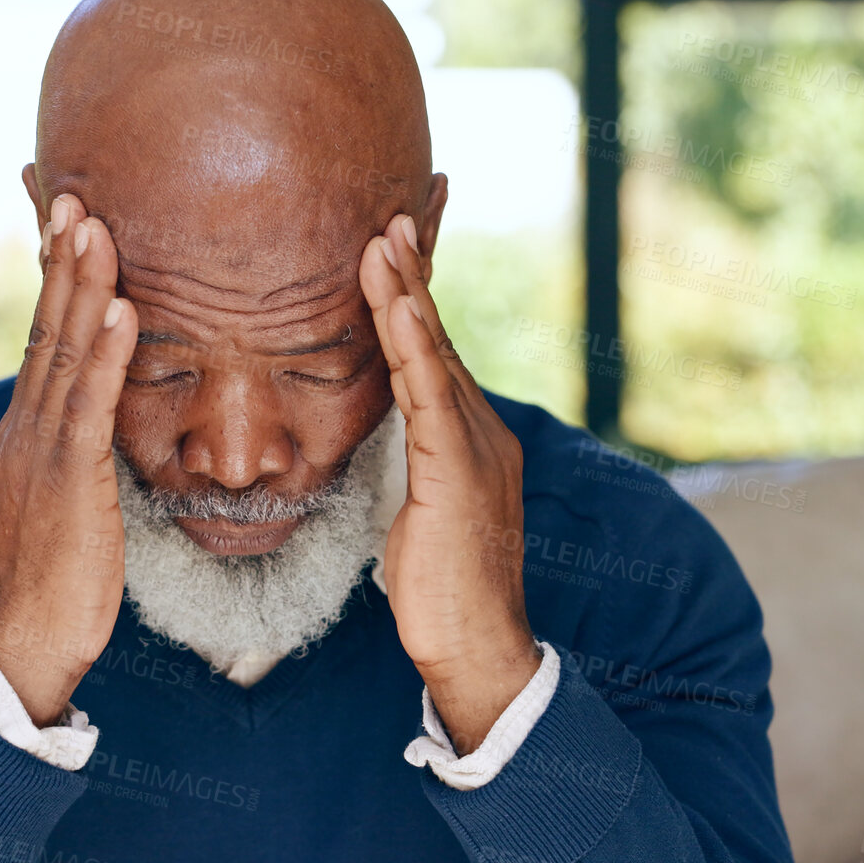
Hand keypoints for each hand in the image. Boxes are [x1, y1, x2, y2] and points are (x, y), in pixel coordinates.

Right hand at [0, 193, 136, 725]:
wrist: (23, 644)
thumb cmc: (54, 580)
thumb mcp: (63, 502)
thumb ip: (75, 455)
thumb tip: (99, 427)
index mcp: (25, 433)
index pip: (41, 341)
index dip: (55, 283)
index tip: (68, 225)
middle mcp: (24, 429)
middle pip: (44, 330)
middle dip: (62, 262)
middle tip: (75, 198)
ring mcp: (39, 452)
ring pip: (62, 354)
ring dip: (83, 288)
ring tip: (98, 228)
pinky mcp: (66, 481)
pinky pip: (87, 406)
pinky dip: (106, 354)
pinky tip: (125, 312)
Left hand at [360, 213, 540, 754]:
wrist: (478, 651)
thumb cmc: (441, 592)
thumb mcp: (418, 514)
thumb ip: (411, 468)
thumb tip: (389, 443)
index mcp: (465, 439)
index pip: (432, 356)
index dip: (413, 300)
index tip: (392, 246)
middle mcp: (479, 432)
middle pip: (436, 339)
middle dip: (413, 274)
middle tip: (393, 212)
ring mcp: (474, 450)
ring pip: (434, 356)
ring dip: (406, 292)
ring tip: (384, 237)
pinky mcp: (458, 474)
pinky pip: (430, 396)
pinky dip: (414, 345)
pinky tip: (397, 304)